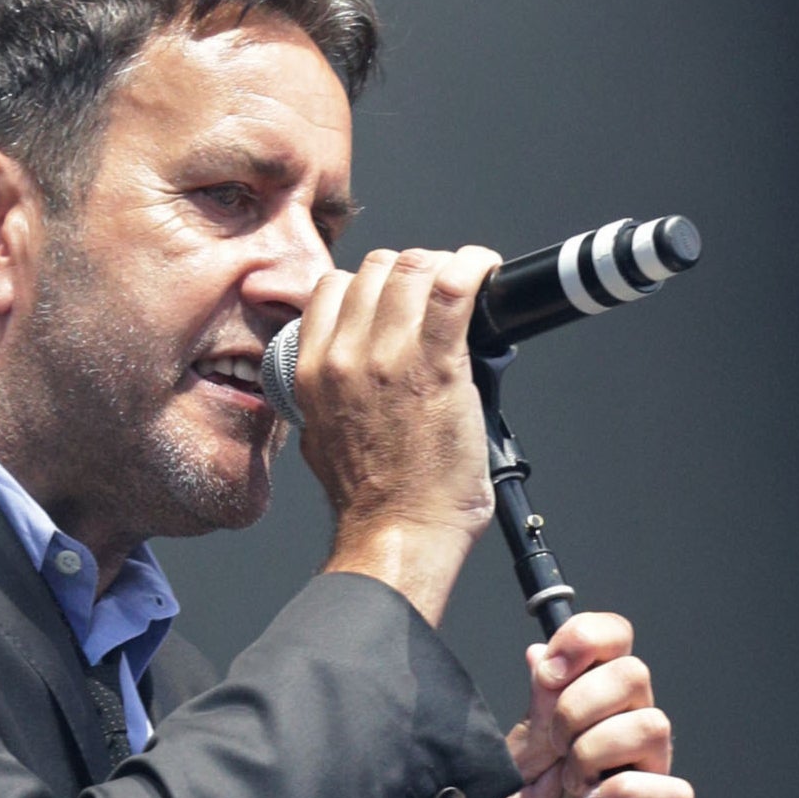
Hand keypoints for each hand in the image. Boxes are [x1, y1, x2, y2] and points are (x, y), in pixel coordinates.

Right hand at [294, 245, 506, 623]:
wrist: (398, 532)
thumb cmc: (370, 499)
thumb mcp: (321, 435)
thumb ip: (328, 394)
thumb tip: (349, 375)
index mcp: (314, 369)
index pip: (334, 287)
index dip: (371, 283)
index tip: (397, 296)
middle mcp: (346, 355)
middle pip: (376, 267)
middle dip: (411, 272)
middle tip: (436, 297)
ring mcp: (391, 357)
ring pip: (413, 265)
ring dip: (443, 267)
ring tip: (463, 289)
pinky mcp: (438, 365)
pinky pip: (454, 288)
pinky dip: (474, 268)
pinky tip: (484, 273)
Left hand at [450, 611, 693, 797]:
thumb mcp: (497, 781)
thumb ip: (524, 722)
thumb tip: (538, 654)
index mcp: (573, 716)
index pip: (608, 647)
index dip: (588, 639)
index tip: (551, 667)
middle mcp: (612, 740)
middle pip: (635, 675)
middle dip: (584, 701)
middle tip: (552, 745)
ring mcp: (636, 782)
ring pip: (655, 725)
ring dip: (602, 748)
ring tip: (569, 786)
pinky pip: (671, 791)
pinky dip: (628, 792)